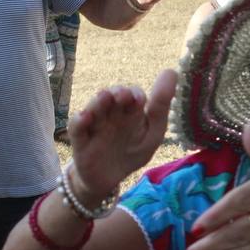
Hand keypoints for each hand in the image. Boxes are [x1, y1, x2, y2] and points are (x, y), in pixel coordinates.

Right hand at [68, 69, 176, 204]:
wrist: (109, 179)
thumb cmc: (132, 152)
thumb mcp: (152, 134)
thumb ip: (160, 108)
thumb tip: (172, 71)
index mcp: (130, 112)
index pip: (133, 96)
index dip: (135, 94)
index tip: (140, 98)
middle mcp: (111, 114)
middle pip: (112, 98)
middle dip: (117, 94)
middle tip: (123, 95)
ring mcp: (95, 126)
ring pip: (94, 109)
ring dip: (98, 102)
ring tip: (104, 97)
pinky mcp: (80, 141)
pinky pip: (77, 128)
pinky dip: (79, 121)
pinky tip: (85, 117)